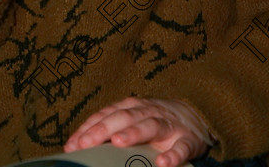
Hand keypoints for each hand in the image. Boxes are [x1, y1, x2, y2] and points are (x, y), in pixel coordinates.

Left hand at [63, 96, 215, 166]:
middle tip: (86, 143)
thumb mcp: (135, 120)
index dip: (89, 127)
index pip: (107, 113)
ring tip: (118, 143)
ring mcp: (169, 124)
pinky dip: (172, 154)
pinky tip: (162, 163)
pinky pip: (181, 147)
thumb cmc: (157, 122)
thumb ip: (112, 129)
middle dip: (103, 129)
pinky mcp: (188, 139)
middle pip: (124, 116)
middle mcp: (149, 111)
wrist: (197, 115)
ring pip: (151, 125)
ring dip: (134, 133)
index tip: (72, 144)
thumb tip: (79, 146)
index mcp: (133, 107)